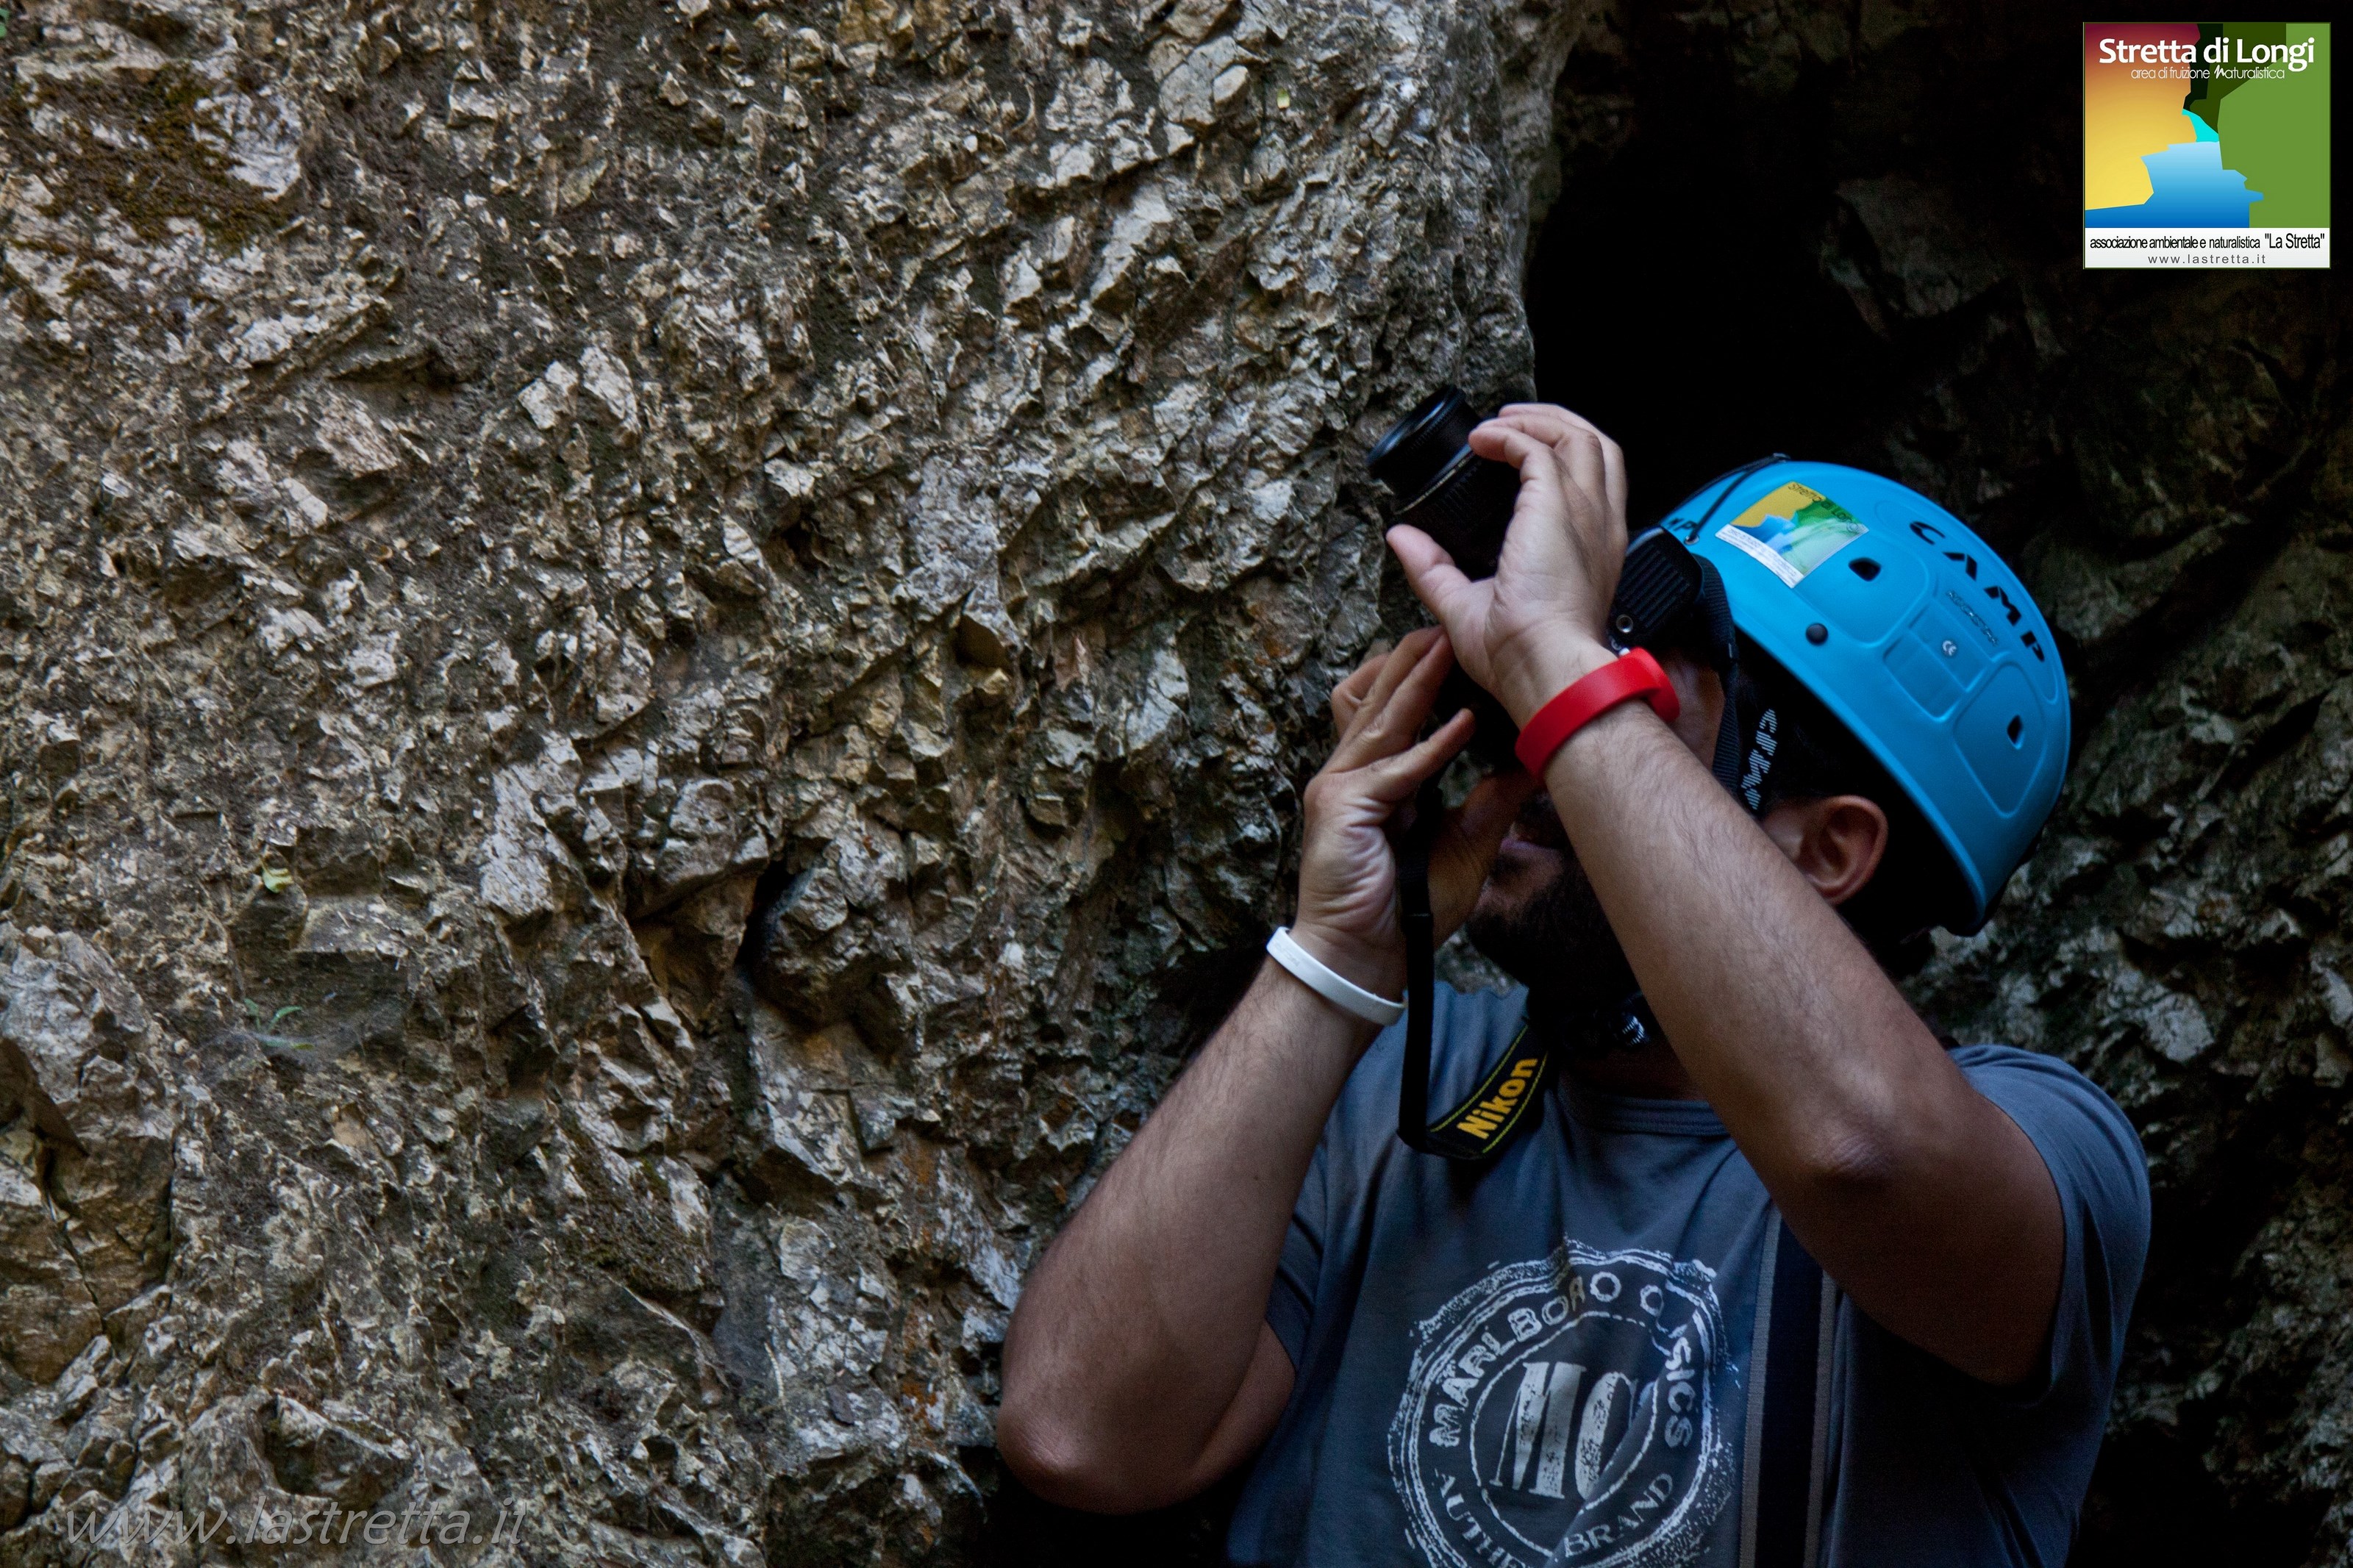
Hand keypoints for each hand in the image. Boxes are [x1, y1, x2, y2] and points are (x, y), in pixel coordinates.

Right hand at [1291, 631, 1536, 1005]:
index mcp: (1373, 781)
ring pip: (1382, 721)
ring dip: (1416, 682)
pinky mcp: (1341, 805)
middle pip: (1379, 703)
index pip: (1393, 715)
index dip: (1419, 681)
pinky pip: (1394, 768)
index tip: (1454, 649)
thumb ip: (1490, 800)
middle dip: (1411, 662)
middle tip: (1444, 623)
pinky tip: (1462, 722)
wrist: (1366, 957)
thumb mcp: (1465, 843)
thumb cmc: (1406, 909)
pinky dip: (1431, 746)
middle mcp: (1350, 774)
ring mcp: (1339, 786)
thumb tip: (1531, 764)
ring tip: (1443, 643)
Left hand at [1385, 404, 1630, 724]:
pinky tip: (1481, 441)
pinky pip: (1536, 448)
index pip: (1595, 485)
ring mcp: (1585, 513)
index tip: (1522, 454)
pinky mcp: (1558, 504)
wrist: (1542, 667)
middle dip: (1557, 423)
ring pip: (1580, 435)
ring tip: (1500, 421)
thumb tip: (1402, 538)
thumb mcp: (1466, 603)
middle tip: (1514, 421)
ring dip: (1538, 420)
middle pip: (1598, 446)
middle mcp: (1597, 526)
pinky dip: (1508, 436)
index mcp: (1590, 550)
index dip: (1563, 459)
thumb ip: (1433, 568)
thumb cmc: (1519, 654)